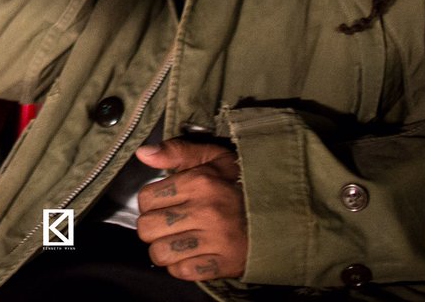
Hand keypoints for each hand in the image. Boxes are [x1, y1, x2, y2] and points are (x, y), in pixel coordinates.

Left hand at [135, 138, 245, 281]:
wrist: (281, 213)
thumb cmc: (240, 184)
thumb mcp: (212, 158)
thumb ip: (176, 151)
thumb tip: (143, 153)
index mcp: (199, 182)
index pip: (146, 198)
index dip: (149, 203)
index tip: (161, 204)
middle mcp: (205, 211)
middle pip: (148, 228)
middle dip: (152, 228)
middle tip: (166, 224)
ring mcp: (215, 240)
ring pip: (160, 253)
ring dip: (164, 250)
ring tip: (175, 241)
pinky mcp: (222, 264)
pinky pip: (182, 272)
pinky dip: (181, 266)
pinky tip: (190, 255)